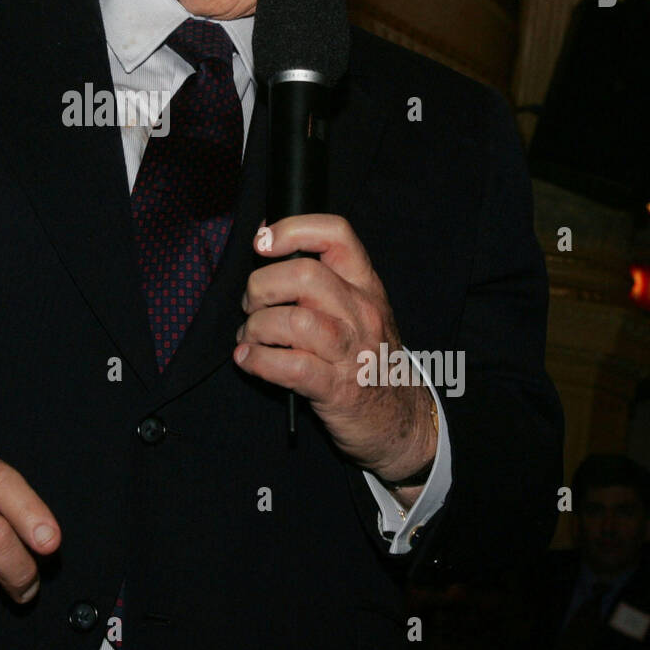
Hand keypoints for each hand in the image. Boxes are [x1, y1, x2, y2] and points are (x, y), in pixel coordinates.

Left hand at [234, 216, 435, 489]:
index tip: (262, 242)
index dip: (292, 229)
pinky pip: (288, 366)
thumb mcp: (358, 311)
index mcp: (366, 285)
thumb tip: (265, 245)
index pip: (336, 234)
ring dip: (255, 327)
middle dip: (261, 286)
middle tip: (252, 305)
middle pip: (303, 275)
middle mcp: (361, 312)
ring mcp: (351, 351)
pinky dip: (257, 360)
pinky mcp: (336, 389)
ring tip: (250, 337)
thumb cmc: (366, 359)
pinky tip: (248, 359)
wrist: (401, 420)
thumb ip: (323, 281)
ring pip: (292, 320)